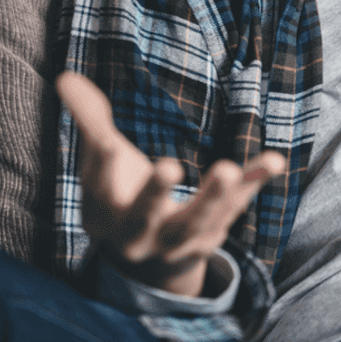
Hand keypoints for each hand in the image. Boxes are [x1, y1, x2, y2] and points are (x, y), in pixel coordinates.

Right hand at [56, 71, 284, 296]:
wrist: (147, 264)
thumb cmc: (120, 198)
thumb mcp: (100, 165)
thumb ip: (90, 122)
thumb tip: (66, 77)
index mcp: (103, 214)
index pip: (99, 189)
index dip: (102, 167)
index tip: (109, 144)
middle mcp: (137, 235)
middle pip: (143, 218)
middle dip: (155, 195)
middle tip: (170, 166)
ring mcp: (177, 241)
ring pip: (195, 221)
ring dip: (213, 196)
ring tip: (227, 169)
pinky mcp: (212, 236)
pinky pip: (235, 209)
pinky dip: (254, 185)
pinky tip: (274, 161)